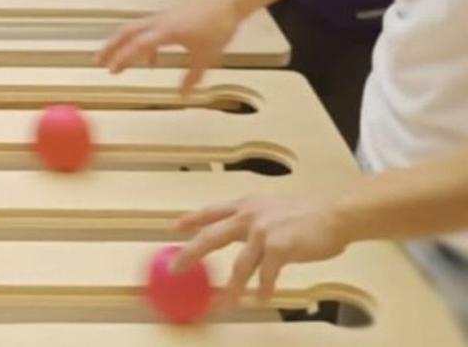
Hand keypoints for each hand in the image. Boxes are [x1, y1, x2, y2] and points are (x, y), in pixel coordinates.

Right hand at [96, 0, 241, 96]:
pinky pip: (146, 30)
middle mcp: (158, 23)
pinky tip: (150, 62)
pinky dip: (141, 44)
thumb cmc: (218, 27)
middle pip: (127, 33)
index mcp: (166, 32)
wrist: (227, 1)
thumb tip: (181, 96)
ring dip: (121, 44)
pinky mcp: (167, 18)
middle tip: (97, 61)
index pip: (138, 45)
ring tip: (114, 62)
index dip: (123, 58)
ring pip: (134, 30)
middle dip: (111, 47)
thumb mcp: (207, 56)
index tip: (111, 70)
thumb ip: (192, 77)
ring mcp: (162, 18)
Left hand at [173, 195, 349, 307]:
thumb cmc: (309, 213)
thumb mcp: (272, 208)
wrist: (336, 212)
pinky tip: (260, 299)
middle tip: (177, 269)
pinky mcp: (279, 247)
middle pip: (211, 237)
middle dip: (191, 254)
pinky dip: (263, 289)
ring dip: (231, 289)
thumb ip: (255, 220)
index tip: (176, 227)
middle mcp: (249, 216)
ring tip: (224, 305)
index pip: (211, 211)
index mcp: (246, 206)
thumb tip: (242, 236)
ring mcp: (263, 232)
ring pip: (239, 266)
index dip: (192, 219)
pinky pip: (266, 275)